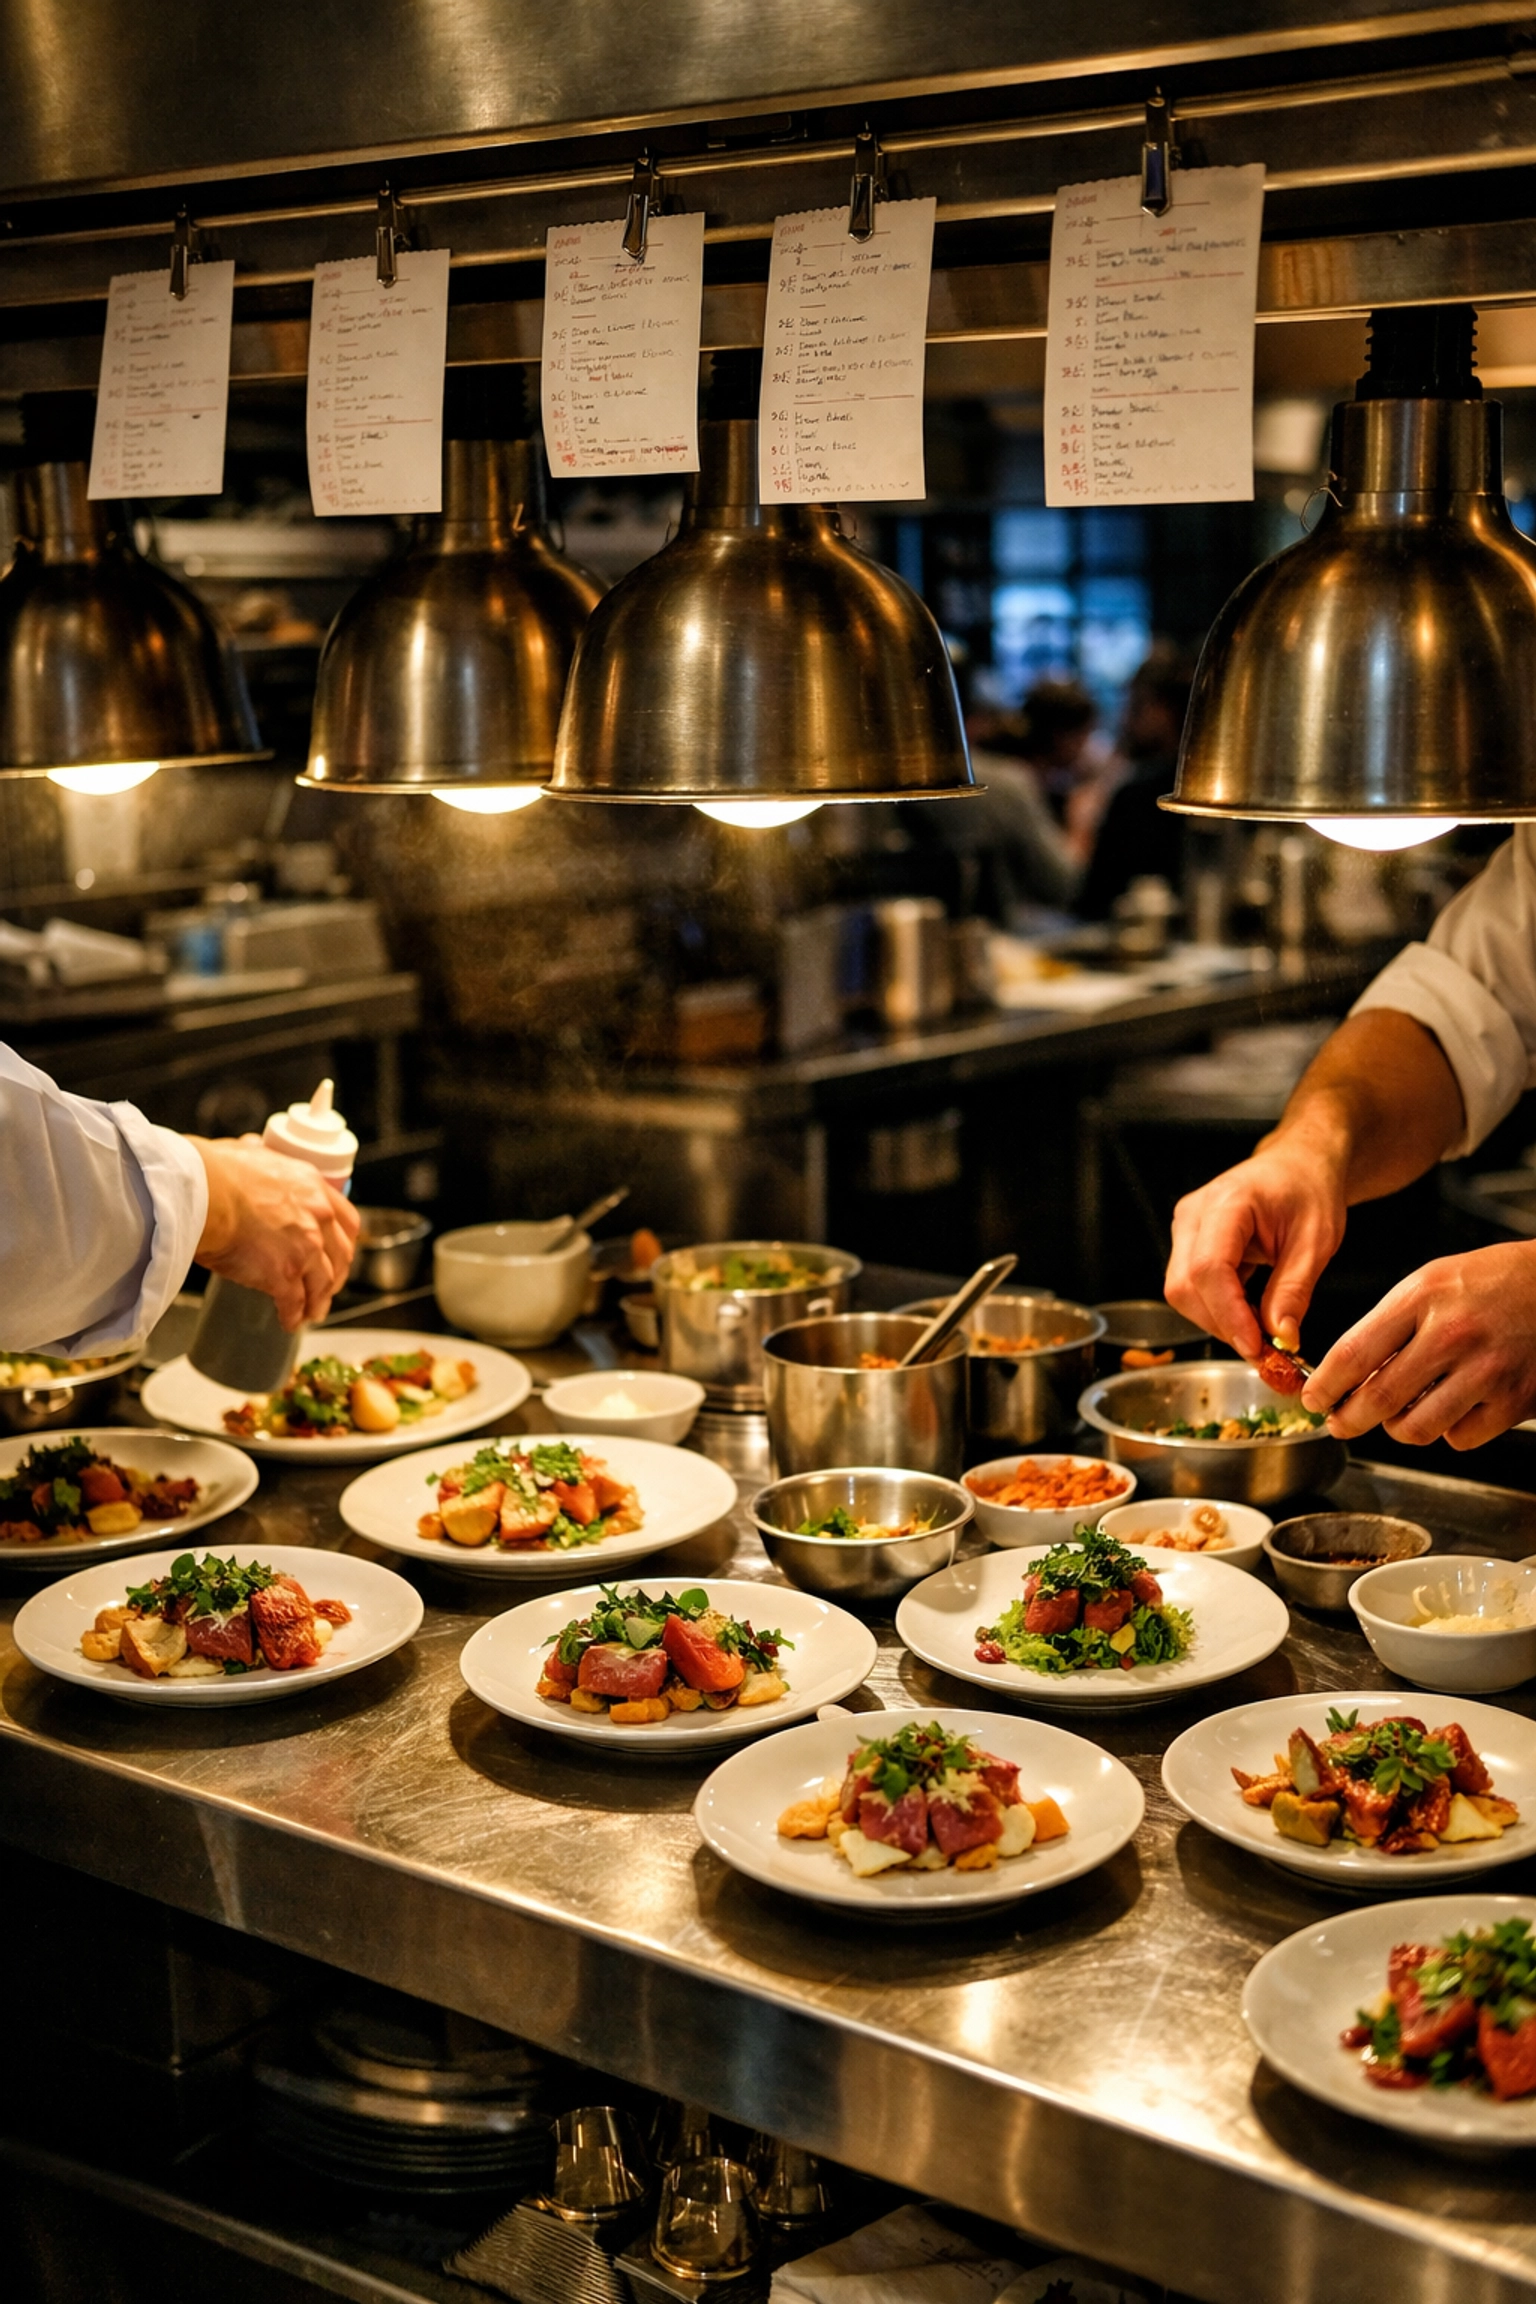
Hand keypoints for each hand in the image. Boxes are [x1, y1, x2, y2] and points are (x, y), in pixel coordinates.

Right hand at [189, 1136, 359, 1331]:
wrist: (201, 1193)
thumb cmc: (213, 1172)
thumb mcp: (248, 1152)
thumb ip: (257, 1154)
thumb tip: (249, 1148)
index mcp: (312, 1188)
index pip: (346, 1219)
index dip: (344, 1241)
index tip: (340, 1253)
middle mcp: (317, 1219)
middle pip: (341, 1256)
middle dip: (335, 1276)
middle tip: (326, 1288)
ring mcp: (305, 1249)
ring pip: (322, 1284)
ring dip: (318, 1301)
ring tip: (310, 1312)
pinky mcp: (284, 1275)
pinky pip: (294, 1303)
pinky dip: (293, 1316)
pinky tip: (289, 1322)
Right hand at [1165, 1134, 1347, 1361]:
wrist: (1300, 1165)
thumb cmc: (1310, 1190)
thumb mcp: (1317, 1242)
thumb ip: (1294, 1290)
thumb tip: (1280, 1338)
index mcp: (1227, 1203)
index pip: (1209, 1269)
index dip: (1229, 1314)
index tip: (1257, 1348)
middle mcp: (1194, 1214)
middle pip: (1186, 1286)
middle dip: (1223, 1324)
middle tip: (1266, 1351)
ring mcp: (1186, 1228)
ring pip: (1183, 1292)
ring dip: (1220, 1320)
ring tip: (1263, 1332)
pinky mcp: (1189, 1243)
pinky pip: (1192, 1287)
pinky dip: (1220, 1310)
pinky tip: (1251, 1315)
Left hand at [1301, 1242, 1535, 1448]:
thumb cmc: (1493, 1282)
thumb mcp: (1431, 1282)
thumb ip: (1389, 1325)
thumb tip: (1347, 1374)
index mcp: (1424, 1297)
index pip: (1354, 1352)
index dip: (1325, 1384)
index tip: (1313, 1398)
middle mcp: (1453, 1334)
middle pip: (1378, 1398)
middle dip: (1347, 1419)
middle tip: (1340, 1422)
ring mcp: (1486, 1371)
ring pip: (1415, 1428)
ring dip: (1397, 1428)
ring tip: (1397, 1415)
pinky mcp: (1514, 1401)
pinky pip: (1458, 1439)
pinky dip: (1447, 1431)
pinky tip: (1451, 1408)